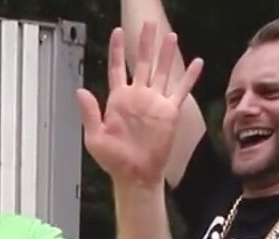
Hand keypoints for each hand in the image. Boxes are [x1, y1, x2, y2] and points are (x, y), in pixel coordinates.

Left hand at [76, 22, 202, 186]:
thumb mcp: (95, 137)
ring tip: (170, 36)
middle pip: (142, 63)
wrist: (136, 174)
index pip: (118, 68)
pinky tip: (197, 62)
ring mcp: (154, 103)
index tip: (118, 32)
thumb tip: (80, 90)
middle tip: (149, 24)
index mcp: (118, 99)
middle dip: (145, 44)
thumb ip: (89, 113)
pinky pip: (181, 90)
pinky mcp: (170, 112)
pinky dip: (189, 76)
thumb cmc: (114, 160)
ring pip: (162, 71)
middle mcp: (137, 97)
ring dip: (166, 54)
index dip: (117, 50)